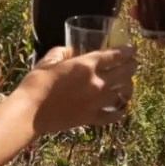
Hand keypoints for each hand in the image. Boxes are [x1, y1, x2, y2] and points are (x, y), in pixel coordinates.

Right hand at [20, 45, 136, 132]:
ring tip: (129, 84)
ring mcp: (96, 101)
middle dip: (132, 66)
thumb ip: (62, 52)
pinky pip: (113, 115)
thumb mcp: (49, 60)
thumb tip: (70, 51)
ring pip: (122, 93)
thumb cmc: (36, 83)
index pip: (115, 55)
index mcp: (86, 65)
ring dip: (128, 87)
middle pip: (124, 73)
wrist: (31, 111)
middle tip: (133, 63)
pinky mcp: (92, 117)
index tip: (133, 48)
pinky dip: (120, 111)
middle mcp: (97, 82)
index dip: (127, 50)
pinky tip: (123, 108)